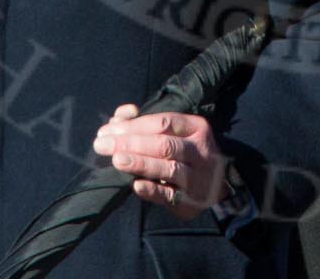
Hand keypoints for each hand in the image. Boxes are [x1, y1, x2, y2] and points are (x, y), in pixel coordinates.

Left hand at [93, 104, 228, 219]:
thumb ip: (145, 123)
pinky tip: (136, 186)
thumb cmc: (186, 152)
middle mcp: (200, 151)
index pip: (163, 122)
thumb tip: (118, 118)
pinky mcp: (191, 201)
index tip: (108, 130)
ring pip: (168, 168)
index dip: (134, 126)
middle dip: (131, 143)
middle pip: (164, 144)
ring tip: (117, 160)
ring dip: (141, 164)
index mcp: (196, 128)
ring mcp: (197, 177)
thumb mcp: (175, 132)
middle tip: (102, 144)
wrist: (217, 183)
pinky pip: (170, 195)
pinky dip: (152, 190)